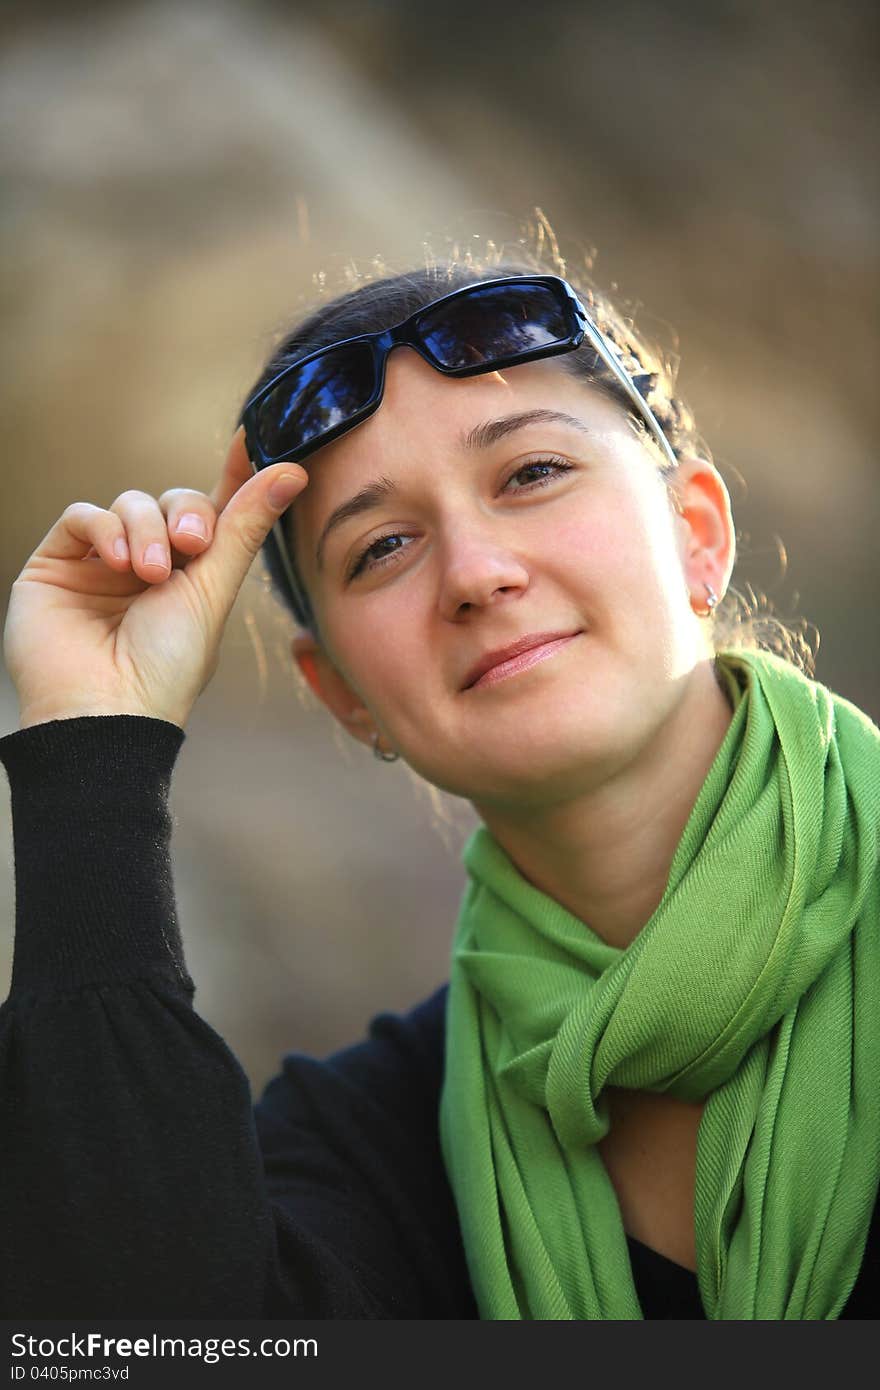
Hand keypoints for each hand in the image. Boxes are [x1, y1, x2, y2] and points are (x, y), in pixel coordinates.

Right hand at [3, 429, 307, 730]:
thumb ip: (245, 526)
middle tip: (192, 545)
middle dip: (185, 514)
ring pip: (130, 504)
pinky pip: (83, 515)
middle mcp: (150, 566)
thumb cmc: (167, 667)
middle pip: (174, 502)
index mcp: (195, 578)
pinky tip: (117, 561)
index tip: (254, 437)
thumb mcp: (214, 590)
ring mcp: (102, 565)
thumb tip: (293, 470)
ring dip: (145, 528)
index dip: (236, 476)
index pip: (217, 513)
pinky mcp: (58, 564)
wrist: (106, 711)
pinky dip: (104, 527)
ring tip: (148, 573)